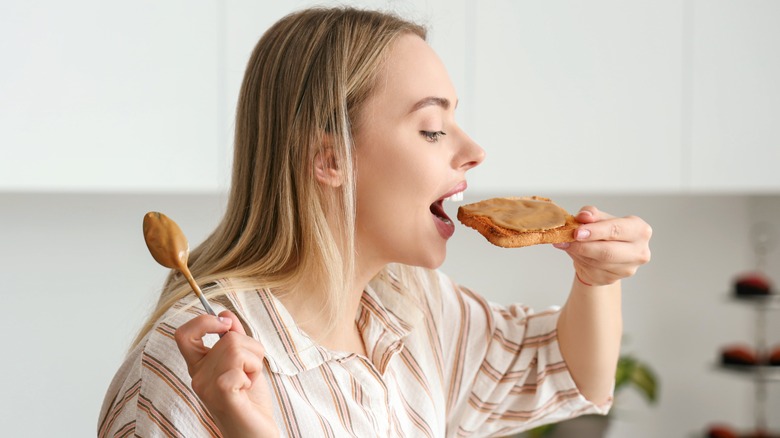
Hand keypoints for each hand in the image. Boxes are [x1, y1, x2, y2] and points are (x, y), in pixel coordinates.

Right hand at [175, 311, 278, 437]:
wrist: (256, 434)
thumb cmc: (251, 401)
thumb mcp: (245, 362)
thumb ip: (234, 338)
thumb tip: (225, 313)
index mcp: (199, 367)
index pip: (183, 334)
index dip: (203, 320)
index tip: (226, 324)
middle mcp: (197, 376)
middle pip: (227, 338)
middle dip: (252, 348)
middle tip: (251, 371)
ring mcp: (206, 386)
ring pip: (236, 347)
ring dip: (255, 362)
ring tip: (249, 381)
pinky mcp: (220, 393)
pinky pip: (240, 363)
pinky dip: (253, 373)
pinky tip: (246, 390)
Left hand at [553, 206, 651, 285]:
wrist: (604, 253)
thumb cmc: (605, 231)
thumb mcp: (599, 218)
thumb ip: (592, 214)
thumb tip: (584, 216)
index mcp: (639, 230)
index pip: (617, 230)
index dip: (596, 231)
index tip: (577, 232)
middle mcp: (639, 251)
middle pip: (608, 251)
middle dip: (583, 245)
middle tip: (565, 240)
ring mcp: (628, 268)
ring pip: (597, 262)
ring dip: (577, 252)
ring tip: (565, 243)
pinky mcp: (613, 279)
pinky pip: (591, 270)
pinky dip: (578, 260)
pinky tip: (574, 252)